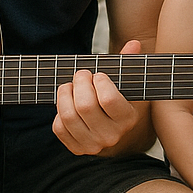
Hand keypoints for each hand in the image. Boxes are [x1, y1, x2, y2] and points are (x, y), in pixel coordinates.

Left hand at [53, 39, 140, 155]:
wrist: (113, 132)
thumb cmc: (117, 101)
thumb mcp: (124, 83)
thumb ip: (127, 63)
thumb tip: (134, 43)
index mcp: (128, 119)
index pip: (108, 98)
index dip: (99, 81)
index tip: (98, 75)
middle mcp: (112, 136)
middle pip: (84, 106)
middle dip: (79, 83)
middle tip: (81, 75)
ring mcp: (93, 145)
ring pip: (68, 116)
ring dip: (64, 95)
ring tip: (69, 87)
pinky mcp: (76, 149)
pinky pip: (58, 127)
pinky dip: (58, 112)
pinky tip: (68, 105)